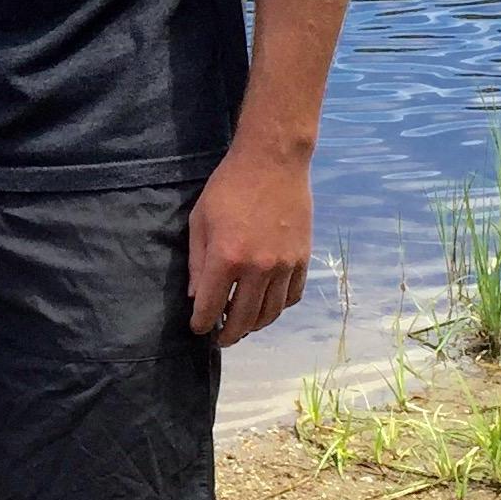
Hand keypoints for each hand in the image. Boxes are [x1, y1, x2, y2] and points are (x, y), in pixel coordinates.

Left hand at [187, 144, 312, 345]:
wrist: (273, 161)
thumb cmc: (228, 187)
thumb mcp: (200, 221)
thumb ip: (197, 263)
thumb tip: (197, 298)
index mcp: (227, 258)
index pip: (211, 307)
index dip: (202, 324)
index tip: (198, 329)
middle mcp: (258, 268)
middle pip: (243, 318)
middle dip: (229, 334)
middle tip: (220, 338)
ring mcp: (285, 265)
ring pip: (271, 313)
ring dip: (254, 325)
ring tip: (243, 326)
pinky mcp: (303, 259)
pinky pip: (292, 296)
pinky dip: (278, 307)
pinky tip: (267, 306)